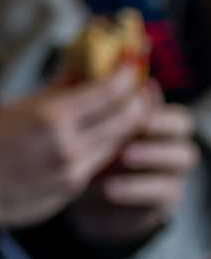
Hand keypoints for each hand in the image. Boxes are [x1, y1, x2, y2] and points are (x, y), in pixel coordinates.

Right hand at [0, 71, 154, 228]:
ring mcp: (73, 170)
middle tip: (131, 86)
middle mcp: (67, 145)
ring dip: (123, 122)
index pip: (111, 91)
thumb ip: (54, 92)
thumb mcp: (13, 108)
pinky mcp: (73, 188)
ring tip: (114, 108)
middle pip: (127, 117)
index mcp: (49, 118)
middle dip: (135, 98)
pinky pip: (101, 160)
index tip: (127, 64)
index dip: (126, 74)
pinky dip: (105, 143)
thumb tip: (80, 70)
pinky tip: (93, 134)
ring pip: (119, 140)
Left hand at [69, 96, 197, 244]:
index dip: (145, 98)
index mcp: (146, 115)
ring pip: (183, 156)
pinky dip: (138, 188)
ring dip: (154, 153)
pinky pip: (163, 191)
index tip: (128, 95)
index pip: (159, 101)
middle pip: (181, 124)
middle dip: (157, 122)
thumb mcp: (77, 125)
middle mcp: (166, 138)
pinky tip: (110, 189)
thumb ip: (85, 97)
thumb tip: (79, 62)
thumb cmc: (80, 151)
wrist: (78, 196)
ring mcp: (169, 168)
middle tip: (136, 123)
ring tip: (124, 155)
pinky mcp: (164, 196)